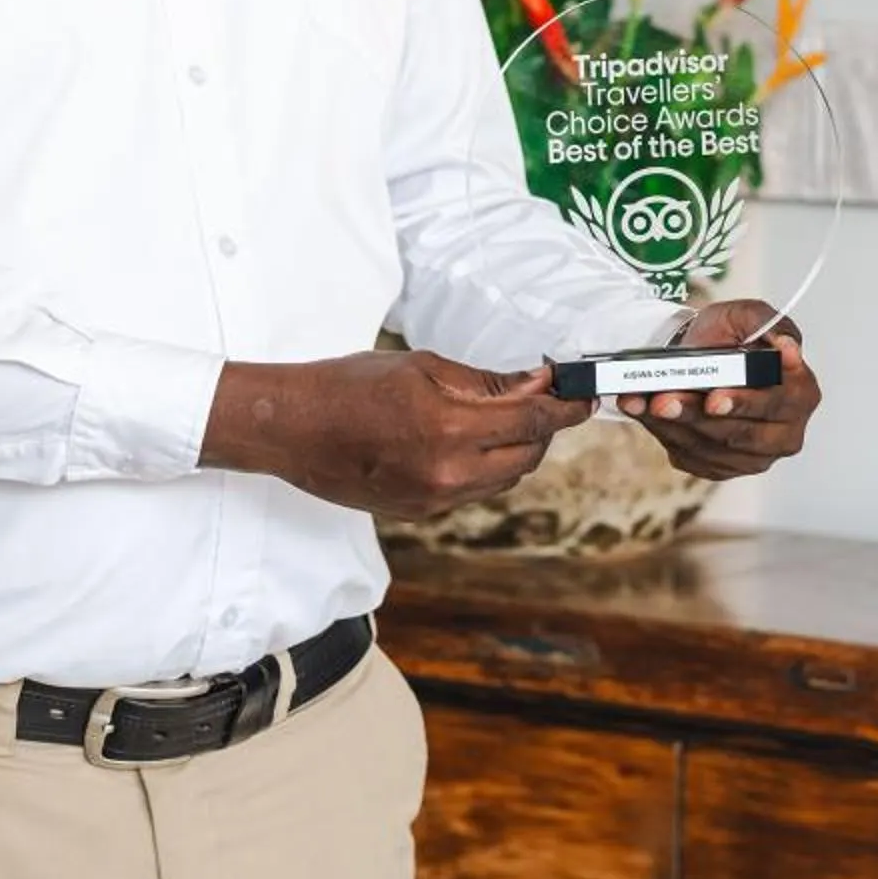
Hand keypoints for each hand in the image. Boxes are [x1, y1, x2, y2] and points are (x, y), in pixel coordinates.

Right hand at [202, 348, 590, 516]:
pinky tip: (472, 439)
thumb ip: (484, 382)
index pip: (533, 423)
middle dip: (543, 427)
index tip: (585, 395)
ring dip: (517, 448)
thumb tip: (536, 383)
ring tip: (507, 415)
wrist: (293, 429)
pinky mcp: (420, 512)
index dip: (567, 407)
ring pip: (505, 478)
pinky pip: (474, 490)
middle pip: (527, 456)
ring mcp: (433, 499)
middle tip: (543, 397)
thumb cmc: (350, 386)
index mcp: (450, 429)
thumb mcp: (422, 366)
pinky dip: (486, 465)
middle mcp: (447, 473)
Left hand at [614, 298, 819, 482]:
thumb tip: (788, 347)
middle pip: (738, 433)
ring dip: (673, 425)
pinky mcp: (723, 468)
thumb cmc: (731, 337)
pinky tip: (644, 412)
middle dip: (696, 416)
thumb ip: (770, 323)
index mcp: (801, 394)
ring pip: (711, 448)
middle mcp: (785, 434)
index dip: (743, 402)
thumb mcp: (749, 315)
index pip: (775, 404)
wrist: (704, 358)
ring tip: (644, 403)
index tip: (713, 398)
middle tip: (664, 401)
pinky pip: (693, 457)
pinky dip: (664, 434)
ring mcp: (754, 456)